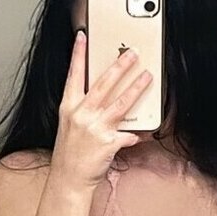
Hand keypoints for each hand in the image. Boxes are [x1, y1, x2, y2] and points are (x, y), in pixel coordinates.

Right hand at [51, 30, 152, 188]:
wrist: (69, 179)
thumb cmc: (70, 153)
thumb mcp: (70, 125)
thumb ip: (85, 109)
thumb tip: (103, 96)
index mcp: (69, 107)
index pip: (73, 75)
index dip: (78, 54)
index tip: (83, 36)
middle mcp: (81, 114)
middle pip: (104, 84)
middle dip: (120, 66)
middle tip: (132, 53)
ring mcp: (95, 128)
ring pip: (121, 102)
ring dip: (136, 88)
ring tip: (147, 76)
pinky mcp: (108, 142)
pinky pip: (129, 134)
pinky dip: (138, 132)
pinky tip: (147, 130)